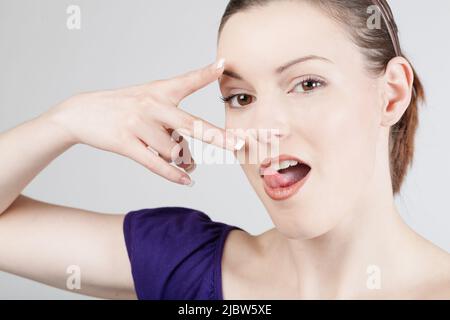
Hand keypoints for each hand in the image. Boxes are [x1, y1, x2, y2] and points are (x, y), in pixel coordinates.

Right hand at [43, 59, 243, 185]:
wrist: (81, 113)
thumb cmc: (123, 107)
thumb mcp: (147, 100)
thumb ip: (173, 124)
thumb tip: (192, 159)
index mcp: (159, 91)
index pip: (186, 81)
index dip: (205, 73)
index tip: (223, 64)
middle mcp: (151, 106)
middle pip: (191, 124)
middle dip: (218, 137)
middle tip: (239, 145)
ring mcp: (138, 124)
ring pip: (173, 151)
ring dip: (180, 159)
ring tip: (177, 157)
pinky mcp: (125, 143)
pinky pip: (155, 164)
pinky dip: (174, 175)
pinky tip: (187, 181)